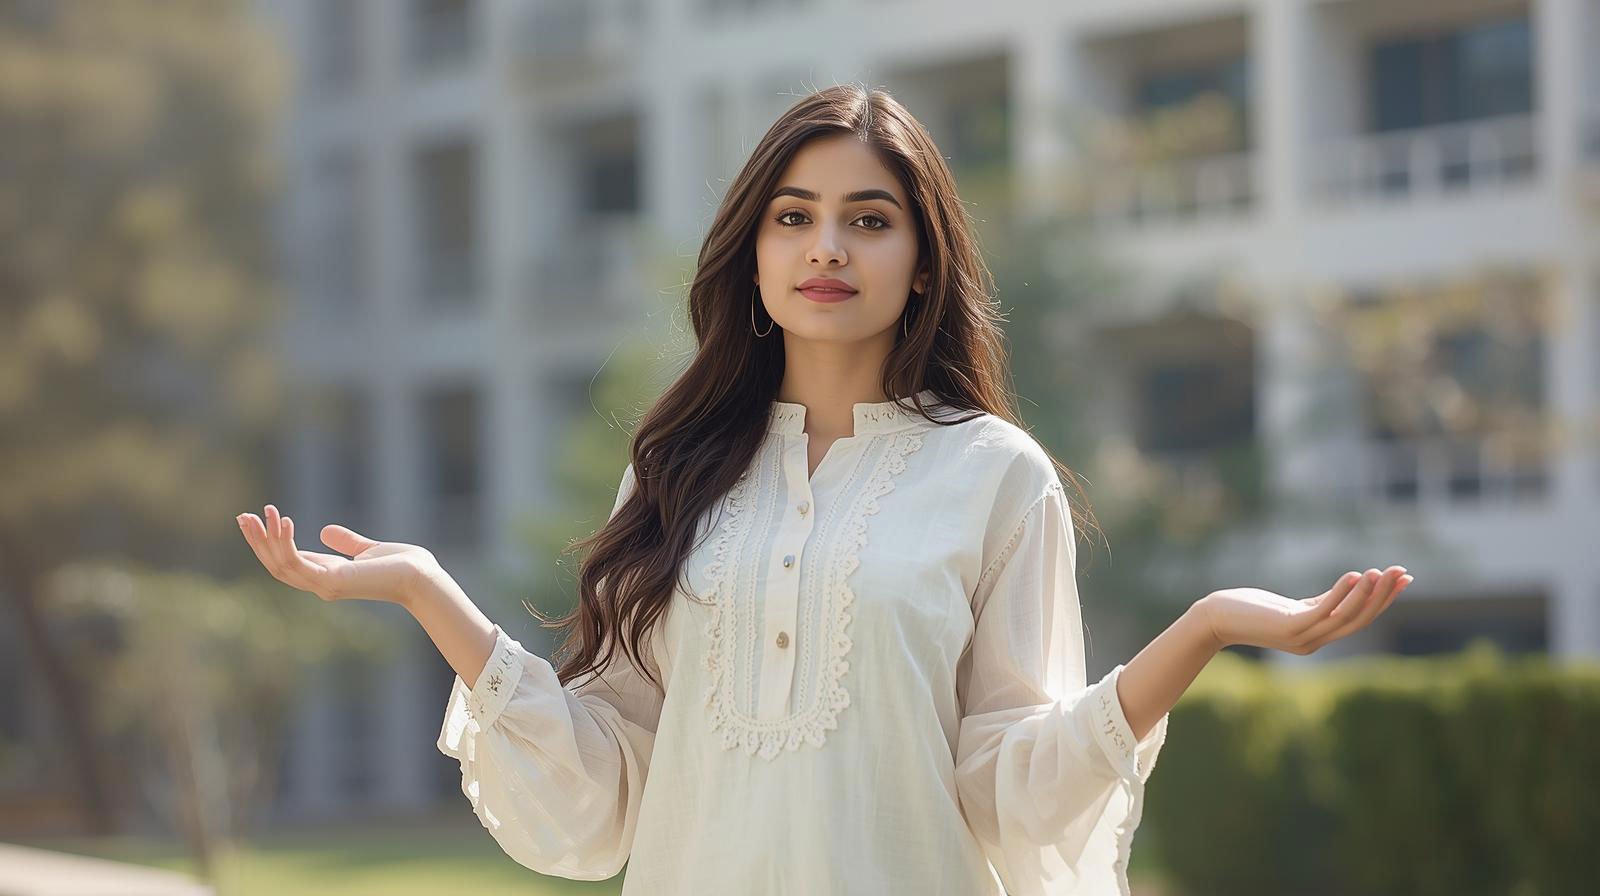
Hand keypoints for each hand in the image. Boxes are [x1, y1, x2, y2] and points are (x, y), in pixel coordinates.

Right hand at [236, 504, 438, 605]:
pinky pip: (298, 563)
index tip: (255, 518)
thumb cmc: (402, 565)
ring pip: (281, 565)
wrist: (422, 577)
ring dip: (267, 540)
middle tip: (243, 516)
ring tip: (262, 513)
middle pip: (276, 565)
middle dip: (258, 541)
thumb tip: (325, 531)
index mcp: (326, 575)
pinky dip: (286, 544)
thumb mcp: (368, 549)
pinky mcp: (332, 581)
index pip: (286, 562)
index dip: (267, 542)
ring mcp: (324, 586)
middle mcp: (321, 584)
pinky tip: (283, 522)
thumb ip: (347, 542)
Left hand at [1199, 566, 1413, 653]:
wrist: (1215, 618)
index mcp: (1318, 636)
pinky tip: (1353, 576)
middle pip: (1358, 620)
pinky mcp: (1288, 628)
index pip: (1360, 619)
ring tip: (1381, 573)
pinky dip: (1341, 594)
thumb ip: (1321, 602)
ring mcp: (1302, 637)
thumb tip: (1352, 586)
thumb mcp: (1292, 606)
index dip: (1384, 600)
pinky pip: (1322, 611)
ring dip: (1366, 595)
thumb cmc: (1251, 610)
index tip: (1404, 579)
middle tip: (1402, 573)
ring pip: (1344, 618)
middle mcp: (1314, 641)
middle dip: (1383, 596)